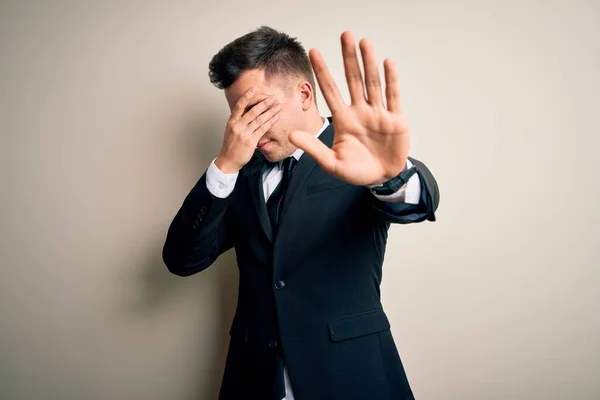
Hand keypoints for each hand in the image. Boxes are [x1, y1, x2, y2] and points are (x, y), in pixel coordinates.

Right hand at [215, 88, 281, 172]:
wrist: (228, 160)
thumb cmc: (231, 145)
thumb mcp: (231, 130)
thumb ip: (239, 121)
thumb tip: (250, 111)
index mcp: (232, 121)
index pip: (239, 105)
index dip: (247, 96)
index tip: (255, 89)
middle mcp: (237, 126)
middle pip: (253, 111)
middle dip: (265, 103)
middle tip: (273, 97)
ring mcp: (244, 133)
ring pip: (260, 119)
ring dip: (271, 111)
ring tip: (278, 105)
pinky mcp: (251, 141)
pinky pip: (263, 129)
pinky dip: (270, 122)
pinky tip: (276, 117)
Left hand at [289, 32, 409, 185]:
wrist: (381, 179)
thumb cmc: (356, 171)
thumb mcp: (331, 163)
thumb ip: (313, 149)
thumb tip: (291, 136)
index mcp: (343, 120)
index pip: (330, 91)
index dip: (322, 71)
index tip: (314, 51)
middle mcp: (360, 111)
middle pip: (353, 79)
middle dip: (349, 58)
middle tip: (345, 35)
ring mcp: (378, 113)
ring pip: (373, 83)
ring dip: (369, 63)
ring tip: (364, 42)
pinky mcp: (396, 119)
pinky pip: (393, 96)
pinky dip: (391, 80)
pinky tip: (387, 63)